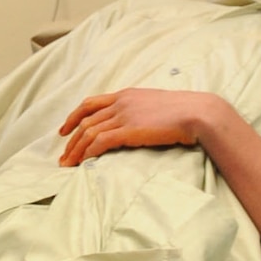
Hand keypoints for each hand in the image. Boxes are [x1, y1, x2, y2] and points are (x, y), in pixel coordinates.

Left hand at [59, 90, 217, 166]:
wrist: (197, 112)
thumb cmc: (184, 112)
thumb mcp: (156, 105)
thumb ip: (140, 111)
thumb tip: (135, 124)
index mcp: (126, 95)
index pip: (90, 104)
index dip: (73, 117)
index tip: (64, 130)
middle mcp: (121, 103)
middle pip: (85, 120)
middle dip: (70, 139)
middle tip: (63, 155)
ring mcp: (124, 115)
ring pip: (89, 132)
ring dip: (75, 150)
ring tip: (67, 165)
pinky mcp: (129, 129)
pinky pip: (100, 141)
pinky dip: (89, 152)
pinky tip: (85, 162)